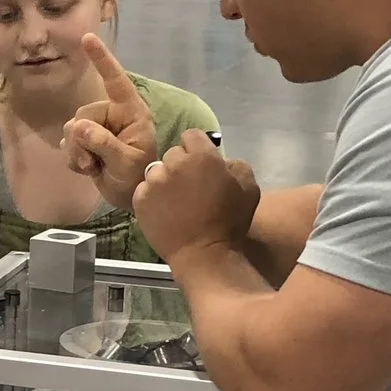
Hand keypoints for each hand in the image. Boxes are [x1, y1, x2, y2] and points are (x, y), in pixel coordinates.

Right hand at [63, 36, 157, 208]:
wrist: (131, 198)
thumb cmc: (140, 177)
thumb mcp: (126, 162)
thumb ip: (104, 143)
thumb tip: (77, 127)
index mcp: (131, 112)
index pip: (115, 81)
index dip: (102, 59)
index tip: (87, 37)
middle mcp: (113, 115)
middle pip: (83, 114)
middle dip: (82, 139)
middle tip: (92, 162)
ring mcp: (99, 128)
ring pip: (72, 129)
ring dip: (76, 151)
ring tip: (91, 168)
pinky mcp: (86, 141)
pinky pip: (68, 142)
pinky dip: (73, 158)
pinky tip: (87, 169)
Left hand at [134, 131, 261, 263]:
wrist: (204, 255)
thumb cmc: (230, 223)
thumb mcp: (250, 188)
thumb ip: (236, 165)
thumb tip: (222, 161)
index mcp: (201, 156)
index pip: (191, 136)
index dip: (198, 148)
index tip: (201, 164)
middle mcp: (173, 163)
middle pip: (173, 154)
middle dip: (182, 166)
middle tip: (191, 188)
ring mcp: (154, 182)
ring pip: (157, 172)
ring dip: (165, 181)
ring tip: (176, 202)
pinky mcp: (140, 200)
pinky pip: (144, 190)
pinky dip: (152, 198)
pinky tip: (164, 212)